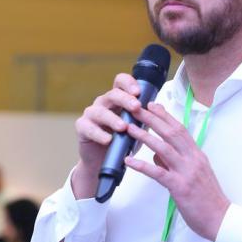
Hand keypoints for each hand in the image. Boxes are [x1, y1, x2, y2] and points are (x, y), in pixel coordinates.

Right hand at [70, 73, 142, 198]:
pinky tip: (108, 140)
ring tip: (123, 127)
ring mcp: (91, 114)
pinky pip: (88, 128)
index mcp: (117, 99)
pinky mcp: (82, 127)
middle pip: (112, 94)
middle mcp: (103, 103)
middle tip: (136, 107)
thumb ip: (145, 116)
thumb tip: (159, 106)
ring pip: (100, 111)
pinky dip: (99, 134)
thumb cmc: (122, 140)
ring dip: (113, 119)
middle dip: (125, 100)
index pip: (120, 82)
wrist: (104, 160)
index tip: (139, 91)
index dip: (128, 83)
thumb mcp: (137, 127)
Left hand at [124, 103, 229, 240]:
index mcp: (197, 155)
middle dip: (152, 119)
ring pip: (163, 148)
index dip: (165, 116)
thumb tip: (156, 154)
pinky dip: (142, 166)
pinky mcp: (180, 187)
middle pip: (171, 133)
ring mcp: (187, 172)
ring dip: (144, 136)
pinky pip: (158, 173)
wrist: (221, 219)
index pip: (180, 129)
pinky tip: (129, 161)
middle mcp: (193, 159)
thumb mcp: (194, 175)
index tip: (152, 104)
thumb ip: (175, 162)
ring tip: (129, 128)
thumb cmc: (207, 199)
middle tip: (137, 107)